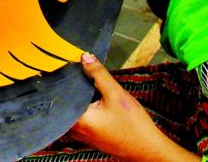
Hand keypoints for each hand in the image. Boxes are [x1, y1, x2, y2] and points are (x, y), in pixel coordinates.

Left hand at [69, 54, 199, 161]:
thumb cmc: (133, 126)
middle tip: (80, 68)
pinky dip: (86, 104)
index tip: (68, 63)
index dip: (65, 77)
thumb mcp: (116, 94)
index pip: (60, 94)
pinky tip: (95, 96)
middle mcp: (74, 129)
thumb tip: (84, 57)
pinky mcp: (90, 135)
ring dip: (81, 95)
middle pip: (66, 101)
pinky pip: (81, 115)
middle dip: (74, 84)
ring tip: (88, 79)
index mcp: (77, 120)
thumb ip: (98, 74)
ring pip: (74, 108)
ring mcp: (82, 134)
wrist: (148, 149)